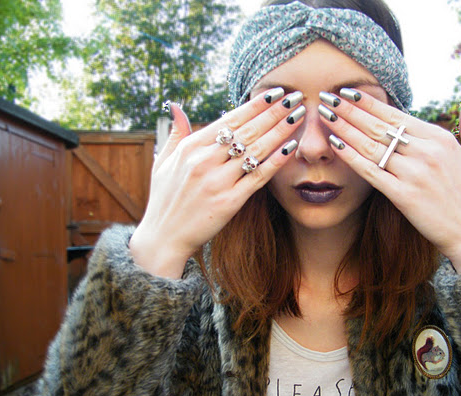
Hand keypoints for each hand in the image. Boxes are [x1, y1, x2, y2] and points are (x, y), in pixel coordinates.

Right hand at [129, 89, 302, 277]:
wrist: (163, 238)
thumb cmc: (164, 199)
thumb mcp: (163, 162)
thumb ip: (175, 133)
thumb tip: (177, 106)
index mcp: (190, 147)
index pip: (230, 119)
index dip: (255, 105)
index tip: (275, 92)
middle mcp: (204, 161)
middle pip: (247, 130)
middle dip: (274, 111)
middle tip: (295, 97)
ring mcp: (217, 181)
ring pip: (256, 150)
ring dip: (280, 130)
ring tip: (298, 116)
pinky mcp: (229, 202)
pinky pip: (258, 177)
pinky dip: (276, 161)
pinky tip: (291, 147)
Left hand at [320, 91, 460, 272]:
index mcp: (441, 139)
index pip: (397, 114)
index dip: (369, 102)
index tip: (348, 92)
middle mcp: (426, 152)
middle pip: (379, 125)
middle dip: (349, 109)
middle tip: (326, 96)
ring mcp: (414, 173)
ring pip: (371, 145)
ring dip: (344, 127)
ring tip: (324, 114)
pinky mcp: (404, 196)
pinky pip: (371, 171)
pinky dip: (351, 156)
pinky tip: (334, 143)